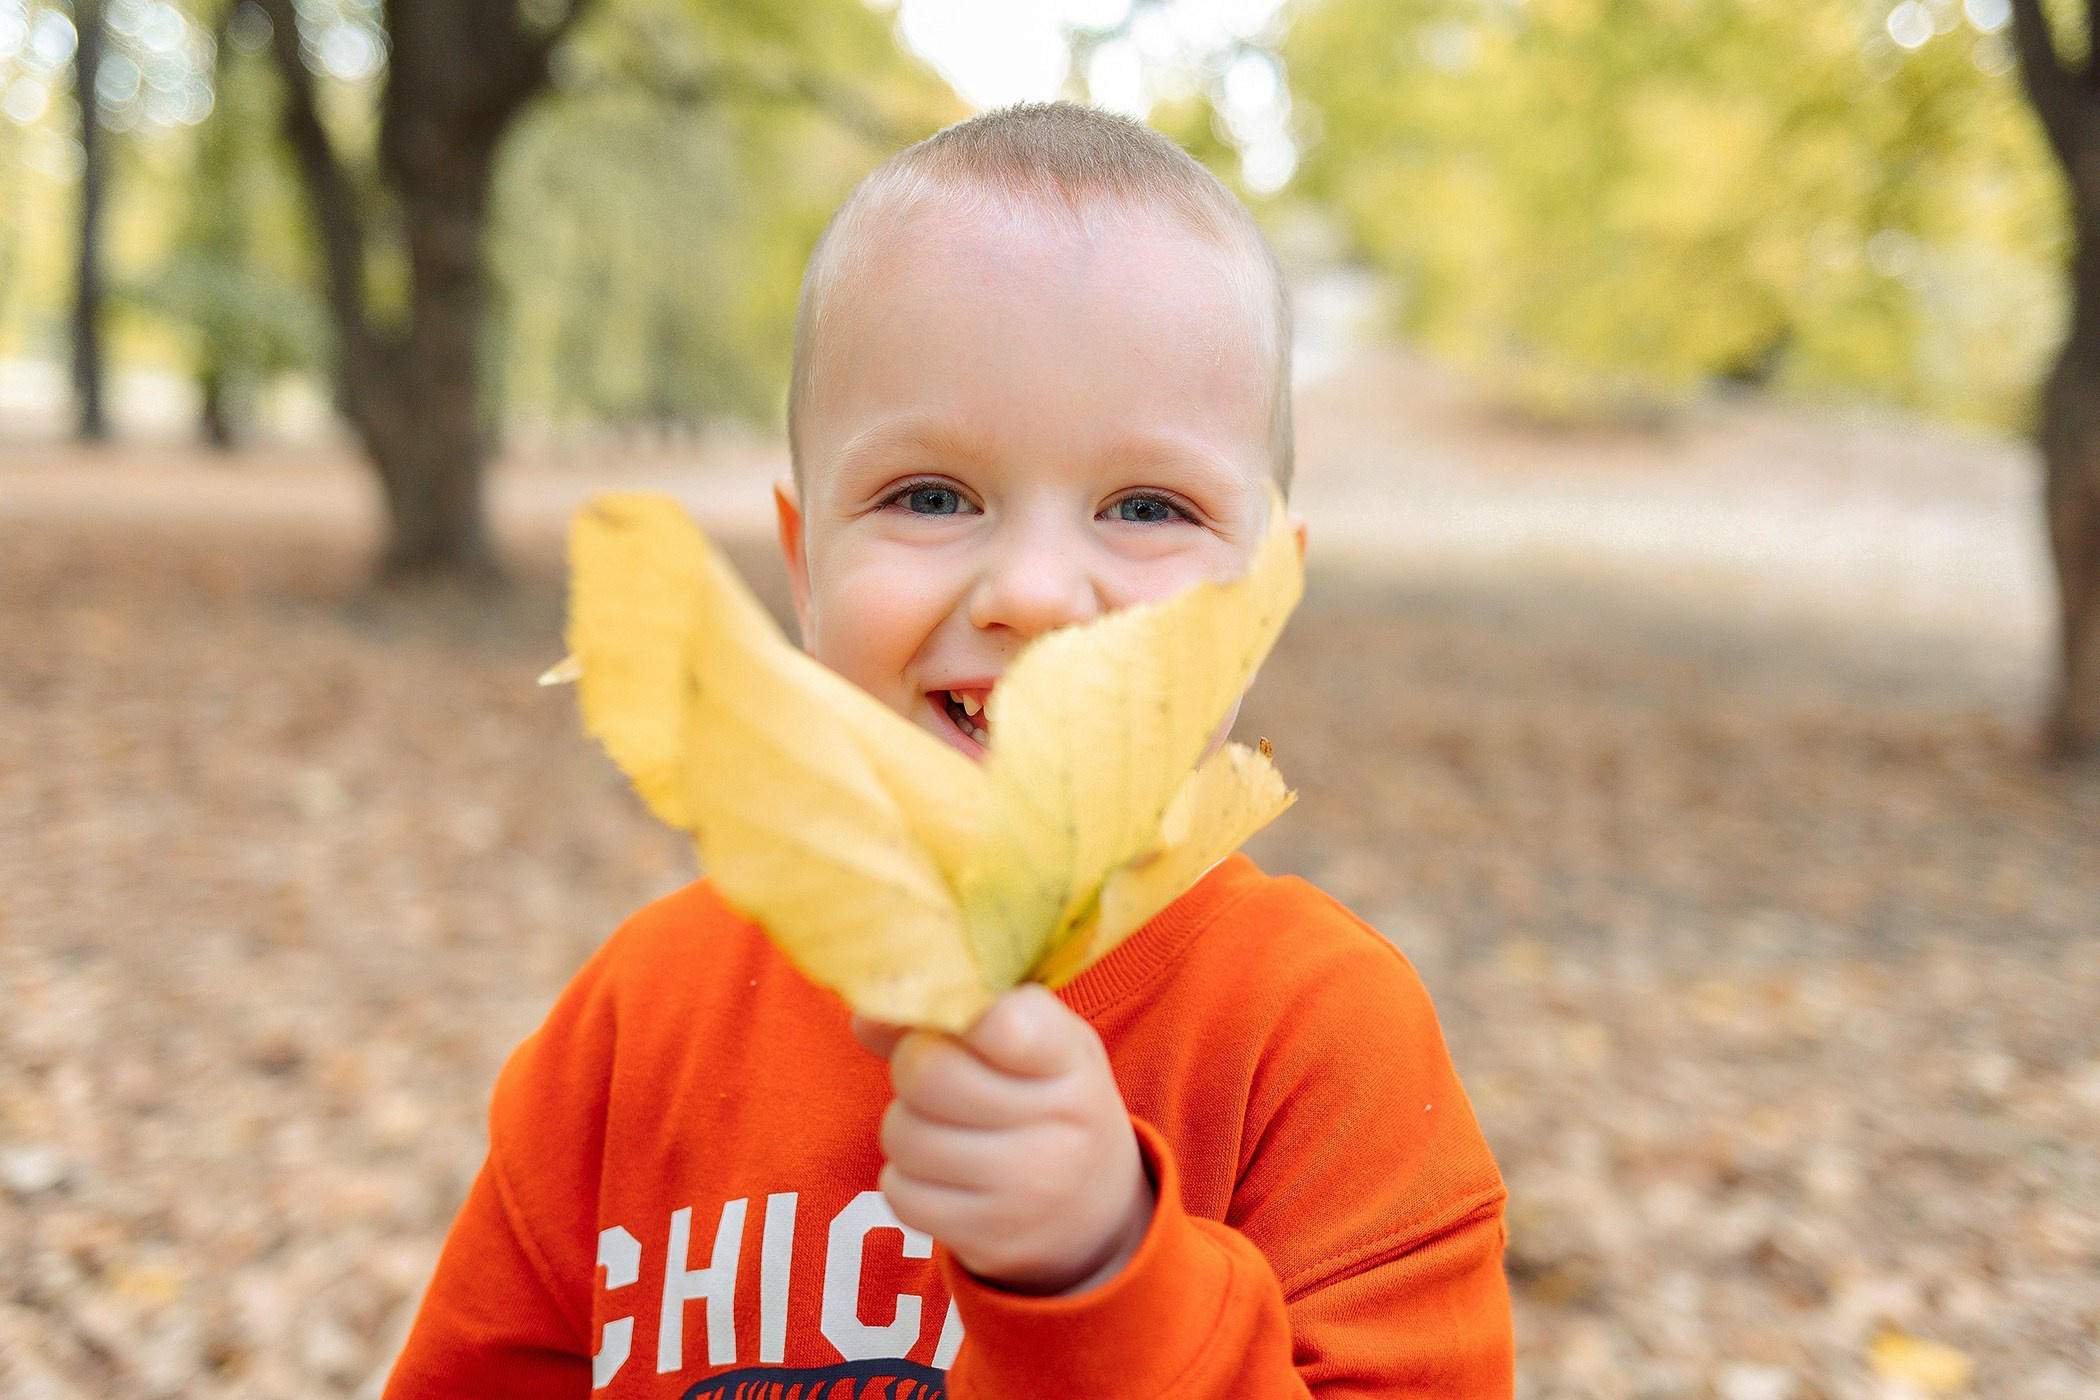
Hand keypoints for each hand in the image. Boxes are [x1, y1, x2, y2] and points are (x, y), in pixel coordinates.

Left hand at [852, 985, 1154, 1296]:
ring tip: (943, 1129)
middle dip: (912, 1067)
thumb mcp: (1032, 1044)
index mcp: (1070, 1057)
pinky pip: (901, 1194)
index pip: (1005, 1024)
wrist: (1094, 1214)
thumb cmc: (1047, 1103)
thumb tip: (867, 1015)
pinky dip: (908, 1180)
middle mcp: (1058, 1123)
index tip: (963, 1022)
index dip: (963, 1015)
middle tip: (937, 1076)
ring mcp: (1027, 1188)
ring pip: (904, 1135)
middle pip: (926, 1072)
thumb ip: (954, 1019)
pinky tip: (944, 1175)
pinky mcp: (992, 1237)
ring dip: (907, 1127)